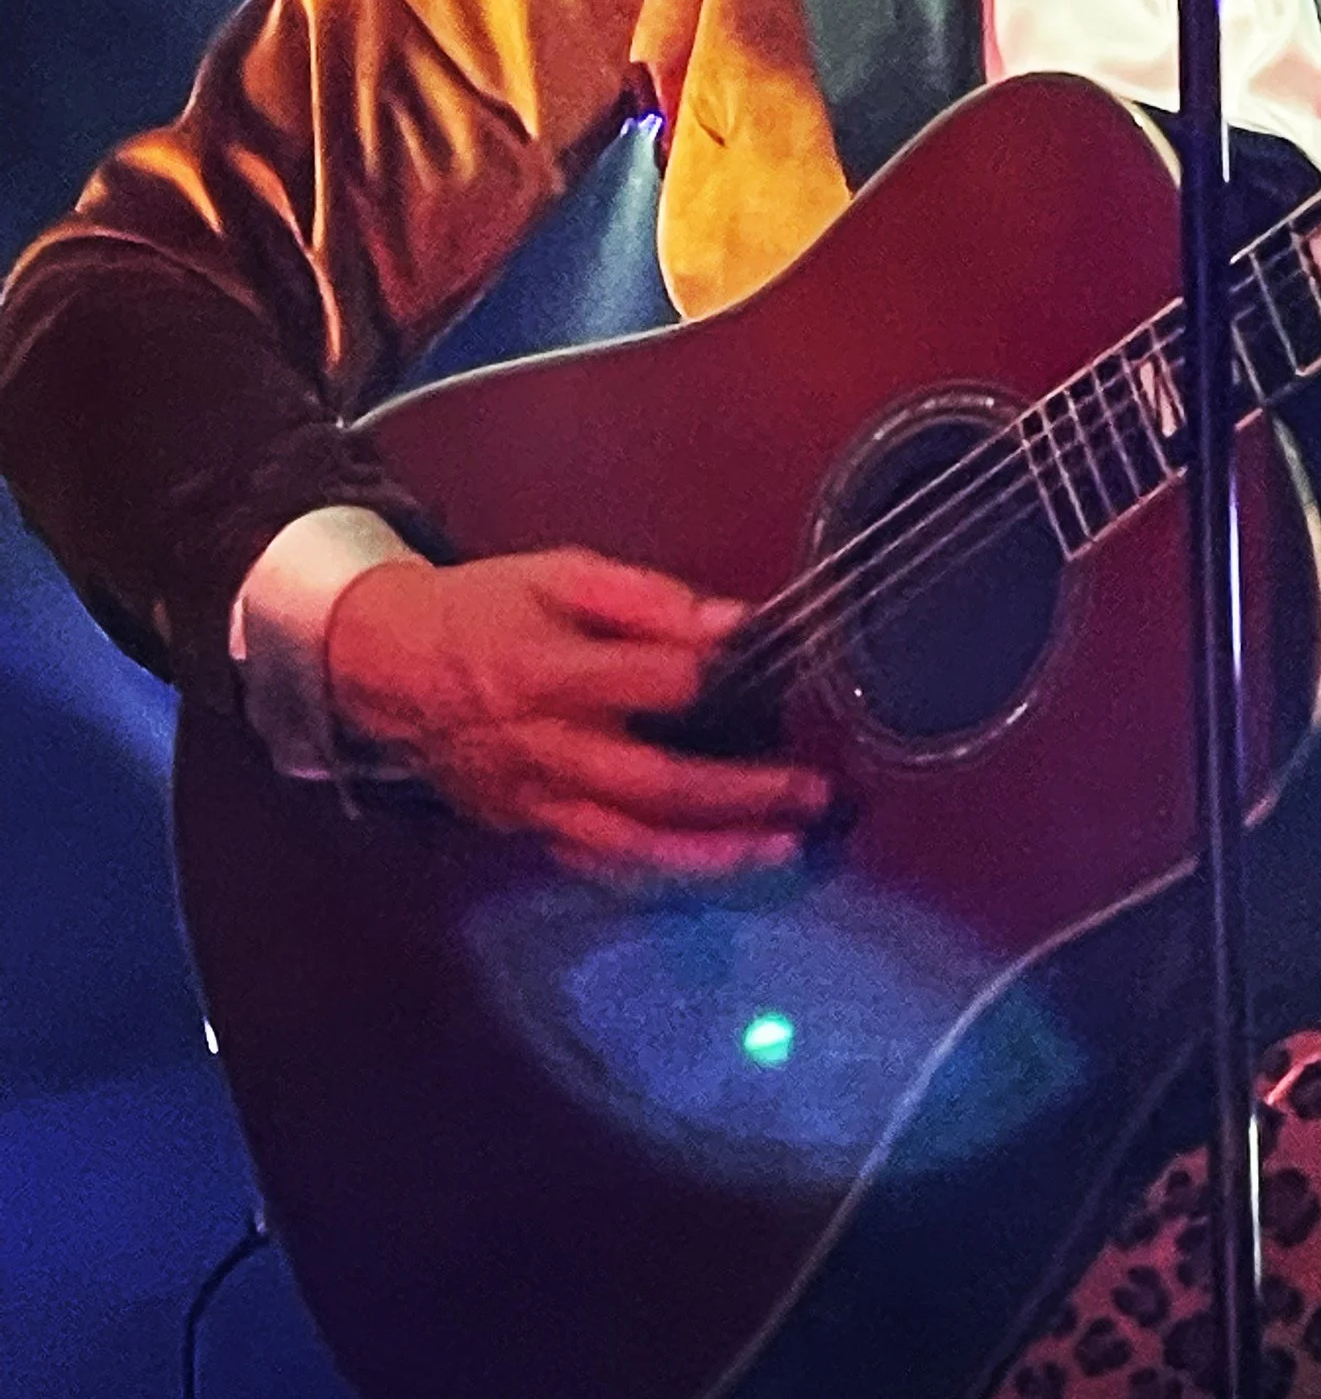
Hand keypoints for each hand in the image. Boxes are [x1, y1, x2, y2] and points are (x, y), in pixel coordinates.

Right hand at [325, 547, 836, 884]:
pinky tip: (712, 866)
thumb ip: (646, 599)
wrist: (386, 666)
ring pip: (631, 843)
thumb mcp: (561, 575)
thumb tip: (731, 624)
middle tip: (810, 791)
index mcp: (551, 674)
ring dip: (713, 852)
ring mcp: (535, 800)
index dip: (720, 678)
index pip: (655, 686)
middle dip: (741, 795)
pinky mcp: (526, 827)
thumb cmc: (486, 609)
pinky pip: (598, 861)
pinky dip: (657, 869)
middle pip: (655, 785)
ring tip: (780, 847)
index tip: (777, 671)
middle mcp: (546, 750)